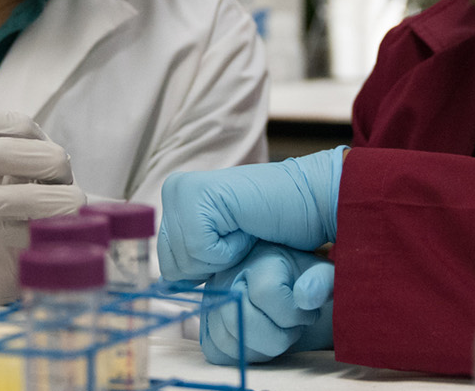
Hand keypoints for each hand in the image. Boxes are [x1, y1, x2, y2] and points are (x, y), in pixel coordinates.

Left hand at [0, 109, 84, 305]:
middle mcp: (54, 177)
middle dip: (2, 152)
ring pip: (64, 196)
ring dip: (18, 196)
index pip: (17, 126)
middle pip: (48, 154)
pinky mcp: (60, 246)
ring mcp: (63, 212)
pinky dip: (23, 232)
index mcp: (30, 150)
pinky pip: (53, 237)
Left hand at [158, 146, 344, 283]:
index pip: (166, 265)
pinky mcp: (196, 194)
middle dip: (211, 267)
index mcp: (176, 202)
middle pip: (170, 266)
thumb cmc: (275, 230)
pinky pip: (199, 251)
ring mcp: (182, 190)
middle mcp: (174, 190)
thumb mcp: (222, 253)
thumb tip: (162, 285)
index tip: (232, 246)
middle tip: (241, 238)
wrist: (311, 204)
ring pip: (183, 261)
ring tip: (244, 232)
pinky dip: (229, 251)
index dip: (205, 272)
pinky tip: (245, 229)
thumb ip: (191, 261)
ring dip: (223, 258)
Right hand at [199, 241, 333, 364]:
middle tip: (293, 329)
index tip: (309, 314)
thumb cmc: (303, 278)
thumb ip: (323, 281)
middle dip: (278, 337)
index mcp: (258, 260)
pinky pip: (217, 351)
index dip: (294, 314)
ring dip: (262, 348)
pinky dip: (242, 355)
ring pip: (229, 340)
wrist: (282, 278)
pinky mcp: (206, 322)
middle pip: (242, 321)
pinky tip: (262, 343)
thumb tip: (305, 298)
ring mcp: (214, 300)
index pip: (266, 294)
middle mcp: (228, 277)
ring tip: (279, 333)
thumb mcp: (320, 273)